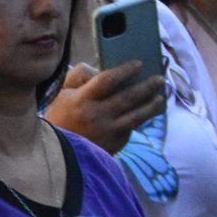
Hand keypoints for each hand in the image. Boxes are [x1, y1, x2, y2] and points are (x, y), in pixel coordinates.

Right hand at [44, 62, 164, 153]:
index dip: (125, 71)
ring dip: (151, 105)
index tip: (138, 64)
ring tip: (160, 97)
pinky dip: (142, 119)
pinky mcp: (114, 143)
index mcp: (81, 100)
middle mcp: (96, 115)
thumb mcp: (60, 95)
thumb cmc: (59, 118)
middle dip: (147, 86)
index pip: (108, 80)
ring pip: (136, 115)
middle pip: (128, 97)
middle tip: (159, 79)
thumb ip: (78, 78)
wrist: (57, 151)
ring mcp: (107, 131)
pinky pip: (132, 128)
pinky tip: (148, 112)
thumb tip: (98, 69)